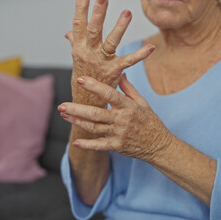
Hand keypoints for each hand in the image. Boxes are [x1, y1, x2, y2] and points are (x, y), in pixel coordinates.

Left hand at [58, 74, 172, 161]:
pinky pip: (99, 145)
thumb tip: (121, 73)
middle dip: (77, 109)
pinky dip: (87, 145)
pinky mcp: (117, 146)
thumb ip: (129, 88)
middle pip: (96, 113)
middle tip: (61, 105)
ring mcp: (119, 134)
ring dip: (77, 122)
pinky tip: (76, 142)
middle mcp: (122, 120)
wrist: (159, 145)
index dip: (94, 86)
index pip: (109, 94)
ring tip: (64, 115)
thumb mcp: (142, 102)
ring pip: (94, 127)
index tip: (80, 79)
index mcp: (128, 106)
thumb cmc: (150, 122)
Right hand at [66, 0, 154, 106]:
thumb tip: (69, 32)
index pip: (79, 25)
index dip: (81, 9)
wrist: (86, 103)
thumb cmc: (83, 78)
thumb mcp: (77, 60)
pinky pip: (129, 61)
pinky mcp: (114, 71)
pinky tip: (151, 47)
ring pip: (111, 42)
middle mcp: (89, 53)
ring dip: (119, 28)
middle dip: (97, 14)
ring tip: (127, 13)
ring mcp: (102, 62)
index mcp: (80, 48)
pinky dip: (140, 54)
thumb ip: (75, 43)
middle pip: (93, 31)